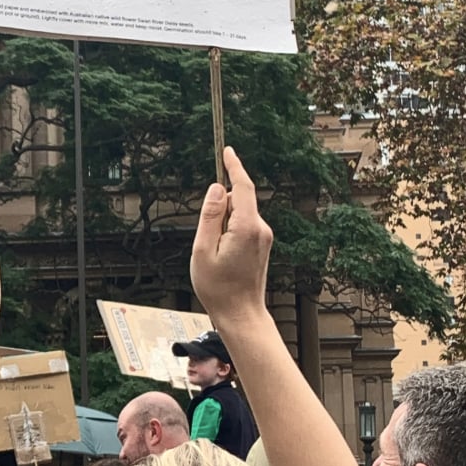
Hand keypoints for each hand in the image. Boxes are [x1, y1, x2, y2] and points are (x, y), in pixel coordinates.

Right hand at [190, 146, 272, 324]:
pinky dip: (228, 232)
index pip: (242, 187)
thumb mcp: (202, 250)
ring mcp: (264, 237)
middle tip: (206, 241)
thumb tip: (215, 189)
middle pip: (237, 200)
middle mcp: (260, 228)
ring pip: (239, 214)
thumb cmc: (218, 288)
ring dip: (222, 224)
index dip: (234, 166)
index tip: (227, 151)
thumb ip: (209, 216)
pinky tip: (223, 257)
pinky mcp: (262, 244)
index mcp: (246, 227)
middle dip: (218, 208)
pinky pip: (243, 226)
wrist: (241, 314)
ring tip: (215, 255)